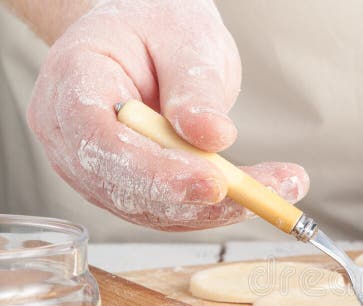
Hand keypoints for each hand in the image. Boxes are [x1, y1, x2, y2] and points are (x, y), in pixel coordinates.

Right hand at [27, 0, 308, 230]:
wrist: (147, 38)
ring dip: (219, 210)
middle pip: (125, 189)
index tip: (213, 183)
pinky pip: (171, 211)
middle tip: (262, 195)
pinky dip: (218, 208)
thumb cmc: (157, 27)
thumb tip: (213, 136)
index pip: (100, 142)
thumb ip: (195, 88)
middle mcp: (71, 137)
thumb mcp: (184, 40)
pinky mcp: (127, 189)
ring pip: (153, 210)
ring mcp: (94, 169)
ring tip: (281, 188)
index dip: (154, 172)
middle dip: (198, 200)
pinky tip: (262, 192)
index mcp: (71, 84)